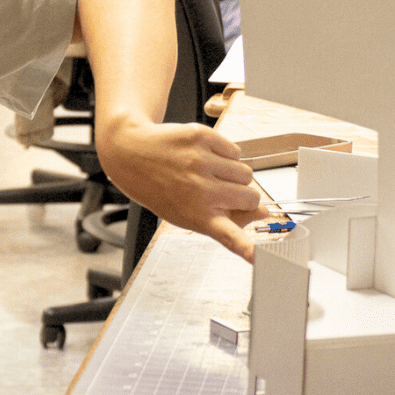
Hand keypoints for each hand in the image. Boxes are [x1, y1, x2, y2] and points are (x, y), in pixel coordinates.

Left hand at [96, 118, 268, 261]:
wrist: (131, 152)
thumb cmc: (162, 189)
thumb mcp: (188, 213)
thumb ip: (227, 218)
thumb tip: (263, 213)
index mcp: (196, 215)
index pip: (228, 235)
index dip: (247, 247)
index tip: (259, 257)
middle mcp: (199, 190)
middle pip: (252, 196)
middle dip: (244, 196)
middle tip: (222, 192)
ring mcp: (201, 161)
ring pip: (246, 172)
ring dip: (234, 174)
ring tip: (210, 174)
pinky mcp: (202, 138)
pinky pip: (236, 151)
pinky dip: (226, 155)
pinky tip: (204, 158)